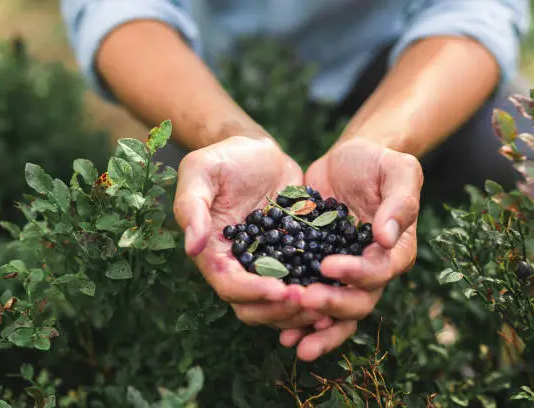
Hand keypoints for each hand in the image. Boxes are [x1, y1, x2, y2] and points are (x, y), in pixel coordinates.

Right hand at [173, 136, 332, 329]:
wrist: (258, 151)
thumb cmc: (223, 158)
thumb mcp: (200, 172)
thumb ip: (192, 207)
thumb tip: (193, 247)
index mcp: (215, 253)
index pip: (230, 285)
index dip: (253, 292)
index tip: (280, 289)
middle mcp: (240, 267)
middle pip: (254, 307)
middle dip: (280, 309)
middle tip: (309, 299)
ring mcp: (268, 265)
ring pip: (280, 304)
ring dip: (302, 310)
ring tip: (327, 301)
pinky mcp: (293, 256)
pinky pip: (305, 283)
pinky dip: (318, 292)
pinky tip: (341, 289)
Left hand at [280, 138, 422, 360]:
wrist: (348, 160)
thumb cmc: (378, 163)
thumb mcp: (398, 171)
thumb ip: (400, 202)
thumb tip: (385, 237)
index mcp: (394, 250)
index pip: (380, 271)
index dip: (356, 274)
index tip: (328, 265)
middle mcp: (371, 269)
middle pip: (358, 302)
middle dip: (332, 305)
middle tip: (304, 300)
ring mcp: (342, 273)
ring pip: (335, 313)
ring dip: (314, 329)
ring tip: (290, 340)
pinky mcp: (315, 267)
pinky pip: (309, 298)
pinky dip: (296, 317)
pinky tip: (275, 327)